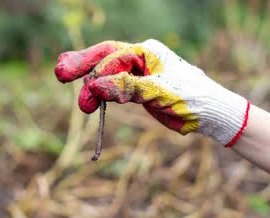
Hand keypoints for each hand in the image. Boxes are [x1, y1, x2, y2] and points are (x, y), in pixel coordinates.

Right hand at [55, 39, 249, 146]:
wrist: (211, 114)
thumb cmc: (191, 98)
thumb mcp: (159, 92)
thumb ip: (127, 87)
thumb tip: (94, 86)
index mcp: (148, 52)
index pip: (114, 57)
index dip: (98, 74)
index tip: (89, 94)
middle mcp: (141, 58)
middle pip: (104, 57)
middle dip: (82, 65)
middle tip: (59, 72)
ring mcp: (139, 73)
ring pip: (107, 72)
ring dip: (90, 83)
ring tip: (75, 94)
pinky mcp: (138, 88)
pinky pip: (114, 86)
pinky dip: (100, 90)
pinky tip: (89, 94)